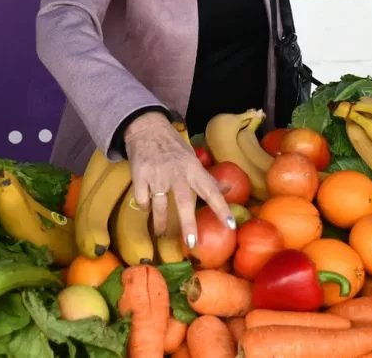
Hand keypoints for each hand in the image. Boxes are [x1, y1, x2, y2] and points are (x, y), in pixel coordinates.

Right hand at [124, 113, 234, 247]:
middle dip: (188, 224)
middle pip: (184, 202)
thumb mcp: (193, 160)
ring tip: (161, 233)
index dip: (222, 209)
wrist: (147, 128)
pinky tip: (147, 206)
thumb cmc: (174, 148)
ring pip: (159, 205)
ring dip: (160, 222)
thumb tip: (229, 189)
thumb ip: (208, 178)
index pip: (212, 191)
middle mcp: (177, 173)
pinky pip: (143, 200)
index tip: (231, 225)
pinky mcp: (140, 176)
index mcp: (194, 169)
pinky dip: (145, 206)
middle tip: (191, 242)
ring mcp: (157, 175)